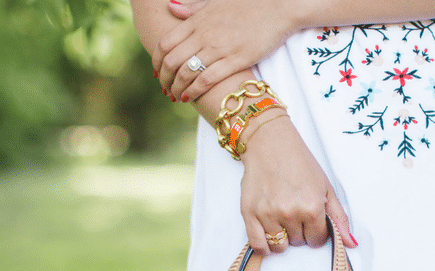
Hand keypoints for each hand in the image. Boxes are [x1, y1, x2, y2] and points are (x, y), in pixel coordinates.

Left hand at [153, 0, 297, 101]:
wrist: (278, 7)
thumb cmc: (248, 4)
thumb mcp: (215, 1)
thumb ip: (192, 8)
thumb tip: (171, 7)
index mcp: (197, 21)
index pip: (165, 43)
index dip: (156, 61)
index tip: (156, 72)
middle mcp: (204, 35)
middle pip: (171, 61)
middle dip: (164, 79)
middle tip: (165, 89)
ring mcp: (219, 48)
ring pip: (186, 73)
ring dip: (177, 88)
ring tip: (176, 96)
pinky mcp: (236, 60)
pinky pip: (207, 79)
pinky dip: (194, 90)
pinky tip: (190, 97)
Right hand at [238, 112, 355, 254]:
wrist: (271, 144)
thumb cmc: (300, 163)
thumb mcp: (326, 187)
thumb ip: (338, 217)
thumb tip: (350, 244)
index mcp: (312, 206)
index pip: (317, 240)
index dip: (316, 232)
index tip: (312, 221)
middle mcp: (290, 212)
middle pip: (298, 242)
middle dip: (300, 232)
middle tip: (295, 212)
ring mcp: (268, 213)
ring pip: (279, 246)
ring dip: (283, 238)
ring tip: (282, 220)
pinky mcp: (249, 213)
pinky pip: (258, 244)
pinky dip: (264, 247)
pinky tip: (269, 238)